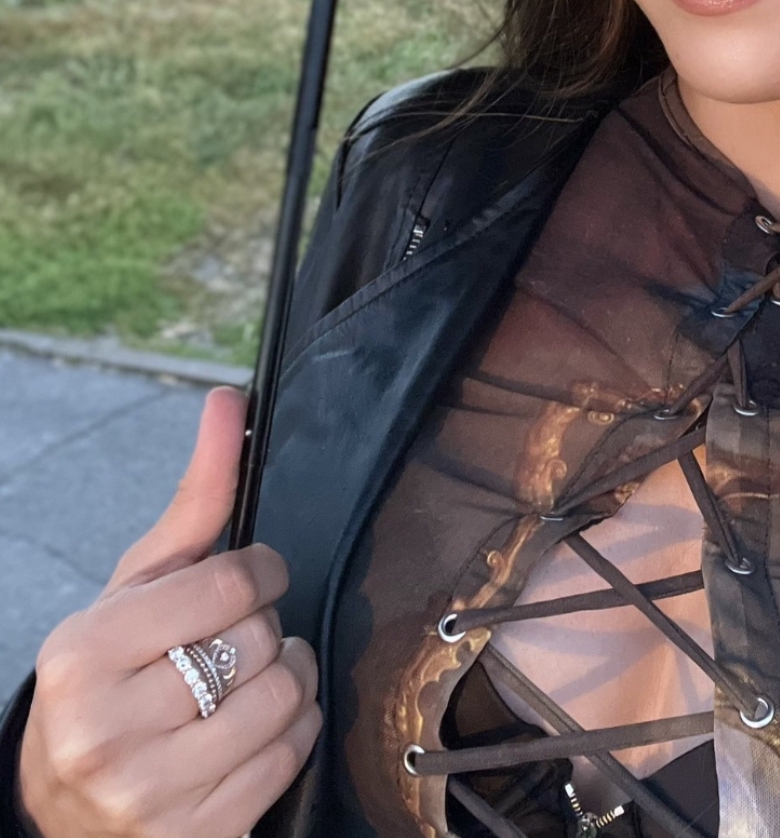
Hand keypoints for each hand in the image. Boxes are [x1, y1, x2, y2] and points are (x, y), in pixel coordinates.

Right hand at [17, 387, 321, 837]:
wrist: (64, 806)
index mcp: (84, 654)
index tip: (259, 577)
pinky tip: (256, 726)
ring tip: (252, 677)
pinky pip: (294, 755)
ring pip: (286, 698)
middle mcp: (107, 731)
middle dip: (263, 629)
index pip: (232, 584)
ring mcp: (150, 796)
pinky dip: (295, 729)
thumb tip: (229, 402)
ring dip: (290, 677)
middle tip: (232, 641)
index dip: (264, 571)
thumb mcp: (135, 588)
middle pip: (261, 640)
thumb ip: (196, 499)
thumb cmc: (110, 677)